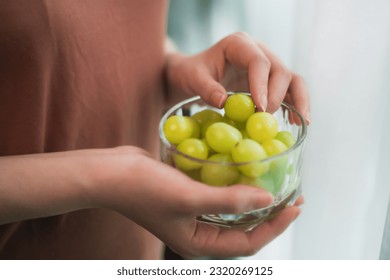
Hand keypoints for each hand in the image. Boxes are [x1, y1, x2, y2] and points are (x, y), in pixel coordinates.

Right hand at [97, 147, 301, 258]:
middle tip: (292, 197)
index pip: (247, 242)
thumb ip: (230, 201)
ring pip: (233, 212)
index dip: (275, 226)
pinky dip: (235, 187)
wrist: (111, 173)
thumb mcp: (189, 197)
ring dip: (255, 199)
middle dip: (270, 215)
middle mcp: (198, 233)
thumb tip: (268, 200)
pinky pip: (219, 196)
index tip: (295, 207)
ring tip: (276, 186)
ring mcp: (193, 215)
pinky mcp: (188, 197)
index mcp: (199, 243)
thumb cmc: (144, 188)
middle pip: (244, 229)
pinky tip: (246, 173)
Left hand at [166, 32, 309, 123]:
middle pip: (279, 70)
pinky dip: (295, 105)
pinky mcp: (270, 81)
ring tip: (301, 121)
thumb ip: (206, 88)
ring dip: (298, 100)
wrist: (195, 73)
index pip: (258, 61)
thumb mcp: (192, 78)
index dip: (262, 85)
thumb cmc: (193, 72)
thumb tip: (225, 102)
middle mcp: (258, 51)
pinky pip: (289, 90)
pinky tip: (295, 121)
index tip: (260, 108)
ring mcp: (267, 65)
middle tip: (265, 118)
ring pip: (292, 79)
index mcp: (239, 44)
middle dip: (276, 96)